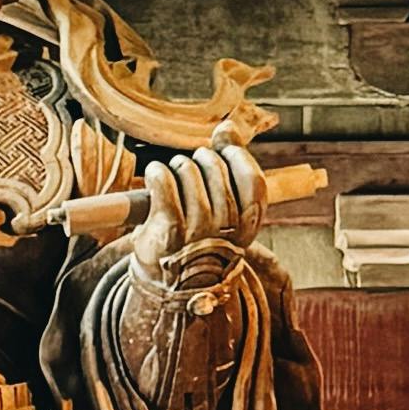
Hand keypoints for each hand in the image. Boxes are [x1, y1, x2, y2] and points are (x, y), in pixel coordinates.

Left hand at [131, 140, 264, 280]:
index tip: (223, 148)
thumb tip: (227, 127)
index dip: (238, 156)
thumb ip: (230, 164)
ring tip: (172, 174)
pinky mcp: (168, 232)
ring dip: (178, 166)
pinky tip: (155, 173)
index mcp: (247, 228)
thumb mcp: (221, 206)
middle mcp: (226, 232)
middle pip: (217, 170)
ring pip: (189, 174)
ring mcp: (197, 234)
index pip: (254, 182)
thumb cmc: (196, 238)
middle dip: (201, 160)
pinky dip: (158, 173)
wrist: (167, 282)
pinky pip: (165, 185)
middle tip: (190, 166)